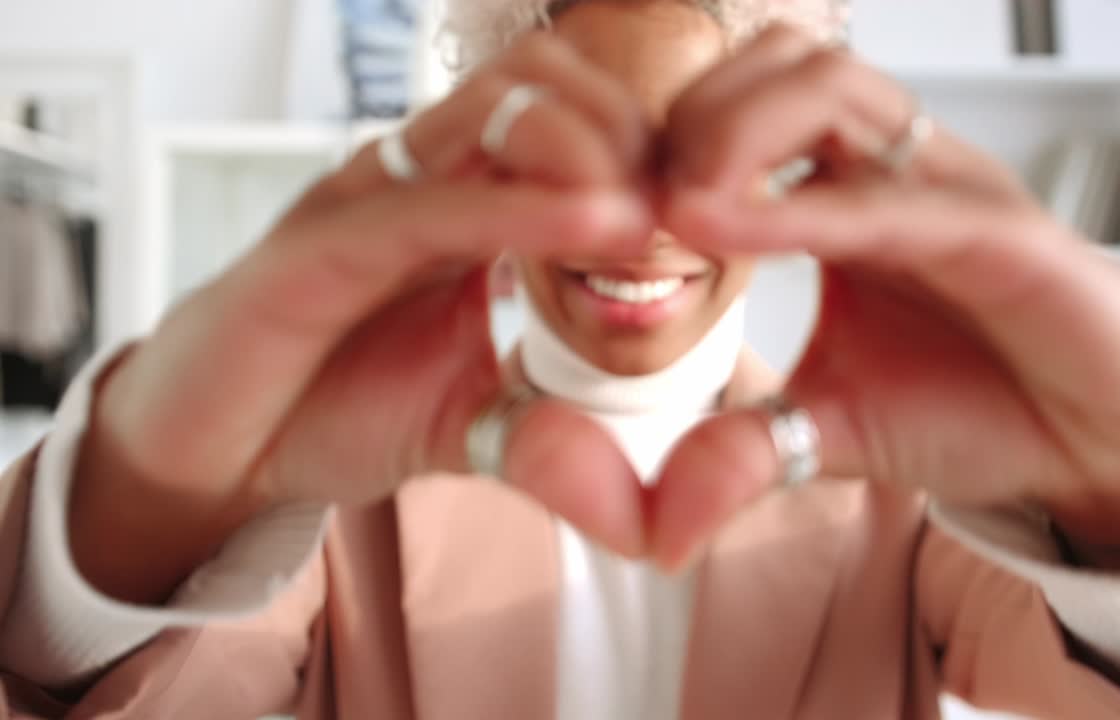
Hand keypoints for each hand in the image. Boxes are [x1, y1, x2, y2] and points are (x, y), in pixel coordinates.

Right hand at [71, 34, 654, 603]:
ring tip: (649, 219)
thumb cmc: (341, 408)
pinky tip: (599, 228)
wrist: (219, 448)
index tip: (716, 216)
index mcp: (470, 198)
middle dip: (636, 129)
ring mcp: (369, 199)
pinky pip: (426, 205)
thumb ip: (561, 448)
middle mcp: (423, 177)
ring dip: (592, 145)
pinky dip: (519, 209)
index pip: (576, 118)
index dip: (655, 149)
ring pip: (493, 109)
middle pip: (547, 81)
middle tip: (689, 209)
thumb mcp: (478, 429)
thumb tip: (654, 524)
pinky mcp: (316, 247)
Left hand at [647, 27, 1119, 571]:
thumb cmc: (974, 407)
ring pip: (833, 87)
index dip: (658, 142)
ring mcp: (948, 190)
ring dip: (734, 134)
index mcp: (845, 192)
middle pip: (776, 63)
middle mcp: (892, 169)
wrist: (1101, 446)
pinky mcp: (1006, 237)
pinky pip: (895, 198)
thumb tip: (657, 531)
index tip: (603, 220)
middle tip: (637, 207)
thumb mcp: (829, 431)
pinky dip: (801, 209)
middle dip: (686, 118)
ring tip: (682, 216)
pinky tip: (723, 233)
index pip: (739, 105)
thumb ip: (742, 453)